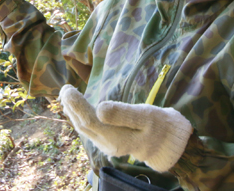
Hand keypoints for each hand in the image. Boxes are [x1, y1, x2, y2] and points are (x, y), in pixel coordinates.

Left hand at [59, 84, 192, 172]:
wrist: (169, 144)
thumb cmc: (160, 126)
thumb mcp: (146, 116)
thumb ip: (123, 114)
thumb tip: (99, 108)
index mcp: (117, 139)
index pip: (90, 121)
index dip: (77, 105)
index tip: (68, 89)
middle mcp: (108, 145)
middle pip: (84, 126)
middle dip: (72, 107)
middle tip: (65, 88)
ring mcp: (107, 146)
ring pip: (85, 129)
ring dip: (74, 112)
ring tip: (66, 95)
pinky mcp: (108, 142)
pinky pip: (90, 129)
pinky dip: (81, 116)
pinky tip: (77, 107)